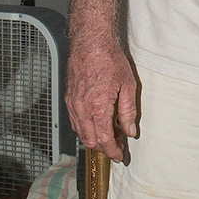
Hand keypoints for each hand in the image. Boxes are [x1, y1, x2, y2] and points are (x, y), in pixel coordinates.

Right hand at [65, 32, 139, 162]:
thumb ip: (128, 111)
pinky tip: (97, 122)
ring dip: (94, 139)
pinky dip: (85, 128)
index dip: (112, 151)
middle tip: (118, 144)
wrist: (91, 42)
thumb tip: (130, 131)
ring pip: (80, 133)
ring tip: (111, 132)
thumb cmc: (109, 59)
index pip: (104, 140)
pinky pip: (75, 121)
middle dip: (104, 148)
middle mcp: (82, 108)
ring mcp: (73, 104)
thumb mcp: (128, 86)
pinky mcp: (68, 99)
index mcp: (98, 107)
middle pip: (90, 141)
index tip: (119, 156)